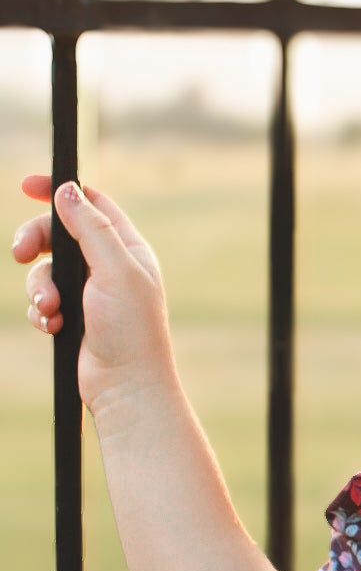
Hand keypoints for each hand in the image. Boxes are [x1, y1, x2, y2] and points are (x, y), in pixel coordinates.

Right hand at [12, 174, 175, 419]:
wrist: (125, 386)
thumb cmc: (131, 330)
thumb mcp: (115, 270)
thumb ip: (91, 228)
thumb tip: (66, 190)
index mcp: (127, 249)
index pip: (92, 204)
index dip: (61, 191)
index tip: (27, 184)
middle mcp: (108, 267)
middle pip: (57, 233)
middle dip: (34, 242)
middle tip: (20, 253)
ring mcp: (88, 292)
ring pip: (44, 270)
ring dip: (39, 288)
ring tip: (50, 309)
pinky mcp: (71, 316)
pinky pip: (41, 300)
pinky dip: (42, 311)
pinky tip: (52, 326)